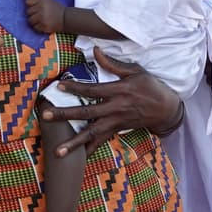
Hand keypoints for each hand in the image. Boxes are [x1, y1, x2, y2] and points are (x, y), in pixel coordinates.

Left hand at [25, 0, 64, 34]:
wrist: (66, 18)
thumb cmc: (56, 8)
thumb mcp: (48, 0)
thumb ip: (38, 0)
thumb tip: (27, 2)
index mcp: (42, 1)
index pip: (28, 2)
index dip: (30, 5)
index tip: (34, 7)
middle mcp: (41, 9)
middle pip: (28, 12)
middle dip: (32, 14)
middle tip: (38, 15)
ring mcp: (42, 18)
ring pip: (30, 20)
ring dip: (34, 21)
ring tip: (40, 20)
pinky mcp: (43, 26)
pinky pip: (35, 27)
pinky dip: (38, 27)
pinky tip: (43, 25)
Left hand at [37, 52, 182, 157]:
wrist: (166, 109)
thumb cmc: (150, 86)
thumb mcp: (135, 71)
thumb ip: (113, 64)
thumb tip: (95, 50)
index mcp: (119, 91)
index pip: (93, 89)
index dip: (76, 87)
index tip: (59, 85)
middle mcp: (115, 109)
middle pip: (86, 112)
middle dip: (65, 115)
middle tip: (46, 116)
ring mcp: (115, 122)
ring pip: (92, 134)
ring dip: (74, 143)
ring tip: (58, 152)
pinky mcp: (117, 130)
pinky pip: (100, 142)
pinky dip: (88, 151)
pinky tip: (76, 160)